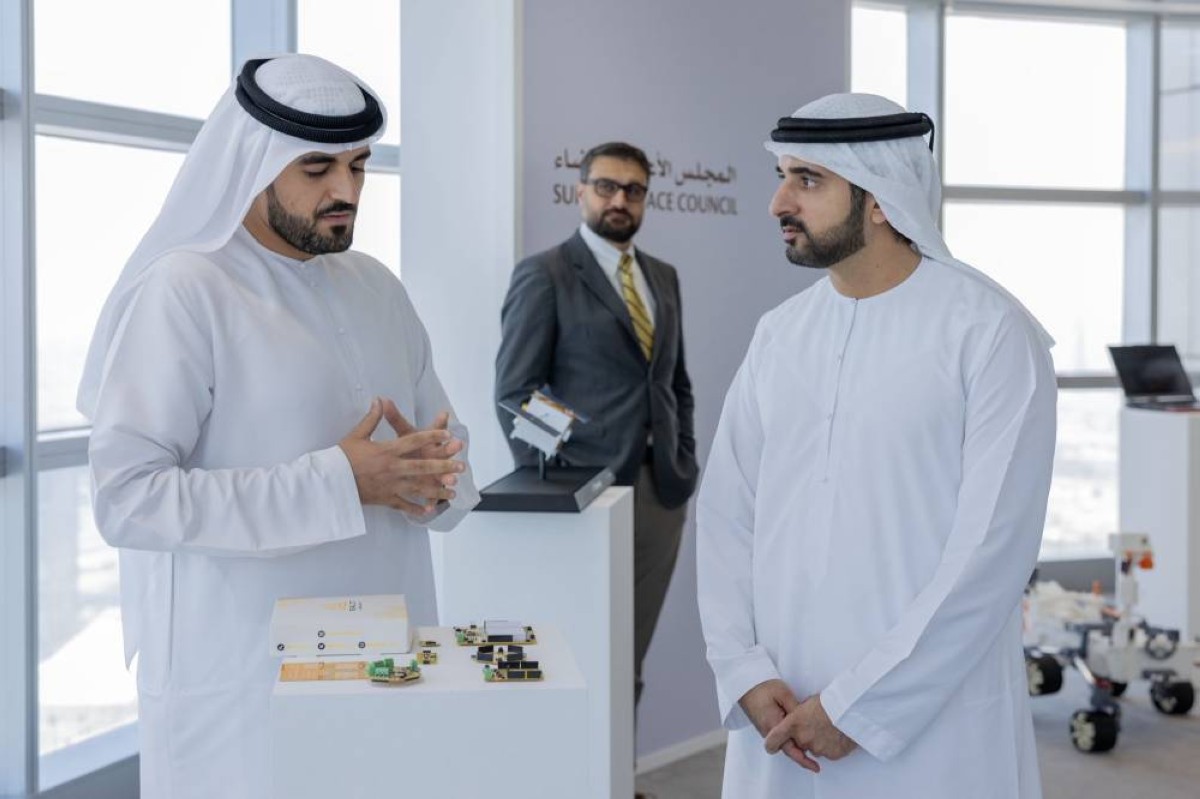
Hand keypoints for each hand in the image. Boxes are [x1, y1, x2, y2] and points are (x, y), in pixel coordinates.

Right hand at [339, 398, 465, 512]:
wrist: (329, 482)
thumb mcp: (357, 435)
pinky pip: (404, 505)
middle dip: (444, 467)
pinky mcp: (385, 499)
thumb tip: (379, 400)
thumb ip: (372, 418)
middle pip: (423, 466)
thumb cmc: (342, 458)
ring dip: (437, 490)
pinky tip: (430, 510)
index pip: (414, 441)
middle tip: (462, 467)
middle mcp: (392, 468)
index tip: (449, 435)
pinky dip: (417, 508)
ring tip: (453, 492)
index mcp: (387, 450)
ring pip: (419, 488)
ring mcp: (390, 485)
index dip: (433, 437)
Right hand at [738, 680, 819, 772]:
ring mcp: (765, 728)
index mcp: (773, 725)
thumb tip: (808, 722)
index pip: (790, 749)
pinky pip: (779, 736)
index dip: (804, 760)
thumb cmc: (762, 687)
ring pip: (783, 743)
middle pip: (788, 749)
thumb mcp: (784, 694)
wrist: (743, 683)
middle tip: (818, 757)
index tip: (816, 768)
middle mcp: (768, 731)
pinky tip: (797, 730)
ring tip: (811, 741)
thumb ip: (796, 709)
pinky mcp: (764, 724)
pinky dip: (789, 737)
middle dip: (802, 754)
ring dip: (796, 745)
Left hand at [763, 695, 856, 769]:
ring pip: (815, 749)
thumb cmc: (830, 701)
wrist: (851, 709)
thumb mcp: (807, 703)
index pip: (773, 740)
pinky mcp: (832, 755)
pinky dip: (832, 746)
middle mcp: (803, 739)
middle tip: (817, 725)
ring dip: (819, 741)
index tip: (771, 746)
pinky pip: (828, 753)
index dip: (770, 744)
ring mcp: (818, 749)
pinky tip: (838, 734)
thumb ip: (797, 716)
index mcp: (794, 724)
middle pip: (799, 744)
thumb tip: (796, 719)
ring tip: (830, 727)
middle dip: (805, 737)